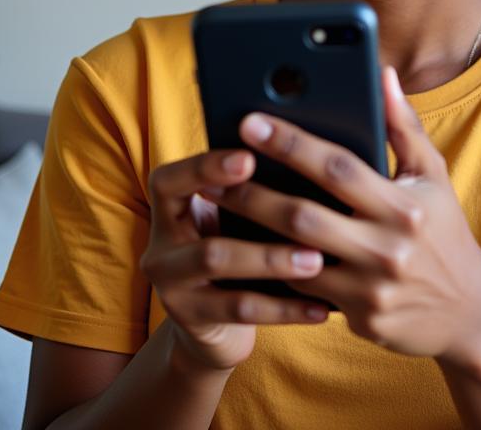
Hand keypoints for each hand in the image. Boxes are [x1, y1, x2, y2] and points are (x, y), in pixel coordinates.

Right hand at [139, 147, 329, 372]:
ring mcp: (172, 289)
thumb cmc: (232, 248)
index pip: (169, 181)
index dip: (206, 167)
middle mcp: (160, 249)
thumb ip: (246, 192)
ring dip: (273, 262)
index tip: (250, 158)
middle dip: (255, 218)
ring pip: (219, 266)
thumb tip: (302, 154)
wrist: (212, 326)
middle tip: (302, 211)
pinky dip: (284, 309)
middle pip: (199, 225)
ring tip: (316, 260)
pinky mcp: (191, 320)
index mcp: (168, 211)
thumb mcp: (228, 219)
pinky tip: (319, 308)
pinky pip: (241, 311)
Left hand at [203, 65, 480, 364]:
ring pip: (294, 258)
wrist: (469, 312)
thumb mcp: (433, 176)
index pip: (339, 168)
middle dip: (252, 191)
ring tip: (215, 203)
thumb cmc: (444, 230)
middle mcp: (386, 248)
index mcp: (403, 206)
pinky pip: (304, 292)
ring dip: (249, 232)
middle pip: (304, 216)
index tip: (251, 122)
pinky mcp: (360, 319)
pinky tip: (238, 249)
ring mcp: (371, 289)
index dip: (292, 144)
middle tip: (212, 169)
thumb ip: (404, 126)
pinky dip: (271, 270)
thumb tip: (384, 75)